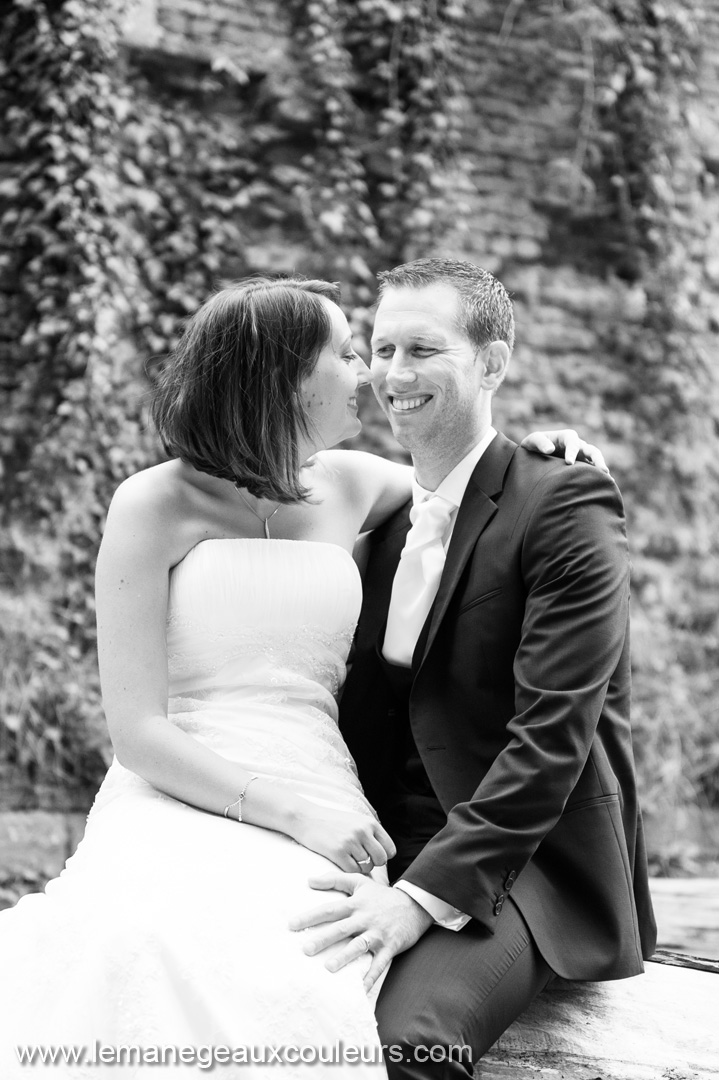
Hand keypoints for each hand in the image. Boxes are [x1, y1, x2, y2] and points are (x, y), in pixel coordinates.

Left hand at [289, 872, 432, 990]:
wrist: (415, 904)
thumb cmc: (382, 895)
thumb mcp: (360, 882)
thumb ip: (335, 879)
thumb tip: (308, 879)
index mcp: (355, 904)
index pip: (329, 910)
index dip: (310, 917)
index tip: (292, 925)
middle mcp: (364, 918)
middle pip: (341, 929)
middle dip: (323, 938)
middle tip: (305, 949)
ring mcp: (378, 933)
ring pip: (359, 946)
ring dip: (344, 957)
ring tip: (329, 968)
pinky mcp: (390, 946)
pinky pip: (379, 964)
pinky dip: (370, 977)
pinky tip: (360, 990)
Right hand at [290, 799, 395, 874]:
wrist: (306, 818)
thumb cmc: (332, 822)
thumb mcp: (356, 821)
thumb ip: (371, 834)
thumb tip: (386, 855)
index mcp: (370, 823)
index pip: (390, 849)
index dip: (383, 856)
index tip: (372, 856)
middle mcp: (363, 831)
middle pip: (381, 860)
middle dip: (373, 864)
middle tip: (361, 860)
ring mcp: (350, 841)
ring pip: (367, 867)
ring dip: (359, 867)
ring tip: (349, 859)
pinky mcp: (338, 851)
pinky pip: (352, 871)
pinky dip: (349, 870)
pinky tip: (341, 862)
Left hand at [521, 429, 608, 473]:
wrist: (534, 455)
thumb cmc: (533, 446)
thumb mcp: (532, 441)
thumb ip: (539, 443)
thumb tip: (550, 450)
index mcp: (566, 437)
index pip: (572, 443)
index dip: (572, 452)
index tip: (569, 463)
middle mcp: (577, 445)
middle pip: (591, 450)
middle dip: (597, 459)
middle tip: (602, 471)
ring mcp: (581, 456)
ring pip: (595, 460)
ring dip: (601, 468)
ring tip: (608, 480)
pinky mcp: (581, 466)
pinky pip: (592, 470)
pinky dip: (598, 476)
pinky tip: (604, 486)